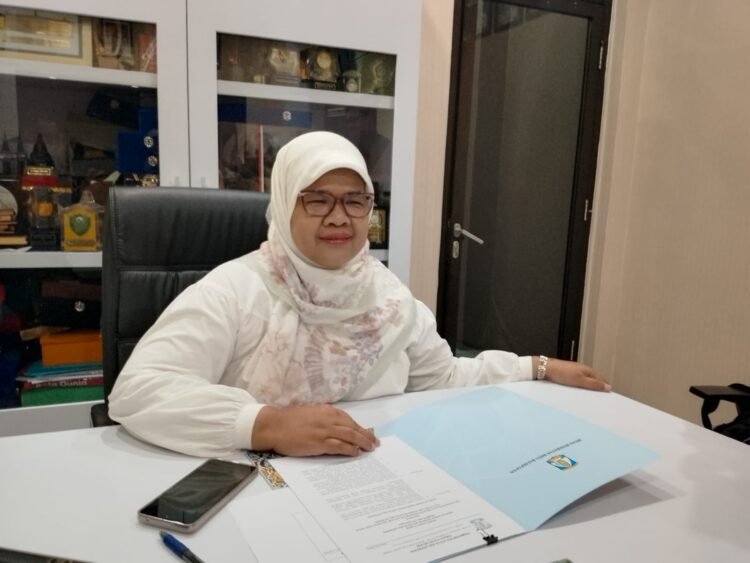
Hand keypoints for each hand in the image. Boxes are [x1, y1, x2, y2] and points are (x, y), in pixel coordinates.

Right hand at [251, 404, 379, 456]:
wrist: (274, 425)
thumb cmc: (289, 419)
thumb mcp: (311, 412)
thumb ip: (325, 417)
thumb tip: (337, 425)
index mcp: (327, 410)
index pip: (349, 420)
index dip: (360, 428)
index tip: (368, 433)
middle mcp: (329, 419)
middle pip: (353, 428)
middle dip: (366, 436)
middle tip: (375, 443)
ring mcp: (325, 431)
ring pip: (350, 436)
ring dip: (363, 443)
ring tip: (370, 449)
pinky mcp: (320, 443)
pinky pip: (340, 446)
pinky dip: (350, 449)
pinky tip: (356, 453)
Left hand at [539, 357, 610, 391]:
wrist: (547, 368)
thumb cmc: (563, 374)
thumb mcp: (580, 381)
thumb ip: (593, 384)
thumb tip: (608, 387)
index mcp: (588, 370)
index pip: (601, 379)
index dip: (605, 386)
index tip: (610, 394)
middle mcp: (583, 369)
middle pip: (595, 378)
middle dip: (599, 386)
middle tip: (603, 396)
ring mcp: (576, 370)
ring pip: (587, 378)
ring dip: (591, 385)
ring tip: (594, 394)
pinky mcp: (569, 372)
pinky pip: (580, 379)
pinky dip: (584, 384)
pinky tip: (582, 389)